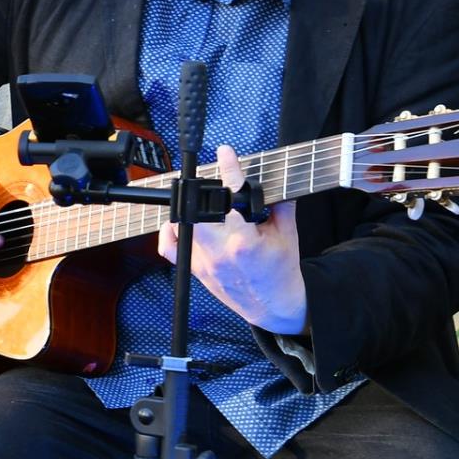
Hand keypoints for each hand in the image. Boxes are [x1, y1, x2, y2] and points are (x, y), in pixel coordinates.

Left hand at [157, 145, 308, 335]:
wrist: (274, 306)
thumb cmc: (281, 270)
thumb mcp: (287, 234)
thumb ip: (280, 204)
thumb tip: (275, 177)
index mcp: (244, 241)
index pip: (232, 196)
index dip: (229, 170)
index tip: (225, 153)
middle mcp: (219, 251)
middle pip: (197, 211)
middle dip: (203, 192)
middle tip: (213, 185)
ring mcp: (204, 262)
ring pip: (181, 225)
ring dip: (189, 210)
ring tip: (203, 205)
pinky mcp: (196, 270)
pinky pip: (170, 249)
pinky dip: (170, 232)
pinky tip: (180, 223)